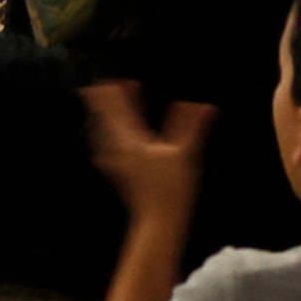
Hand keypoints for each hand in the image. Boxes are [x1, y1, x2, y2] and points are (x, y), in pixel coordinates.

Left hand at [79, 79, 212, 230]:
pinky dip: (108, 133)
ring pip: (102, 133)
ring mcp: (115, 162)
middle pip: (104, 119)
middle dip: (102, 102)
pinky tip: (113, 133)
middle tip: (96, 86)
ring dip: (103, 116)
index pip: (117, 111)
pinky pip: (107, 145)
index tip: (105, 81)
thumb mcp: (185, 154)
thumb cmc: (171, 189)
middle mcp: (118, 150)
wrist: (158, 219)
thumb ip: (192, 126)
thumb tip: (203, 106)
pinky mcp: (117, 171)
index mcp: (132, 141)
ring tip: (102, 103)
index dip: (111, 94)